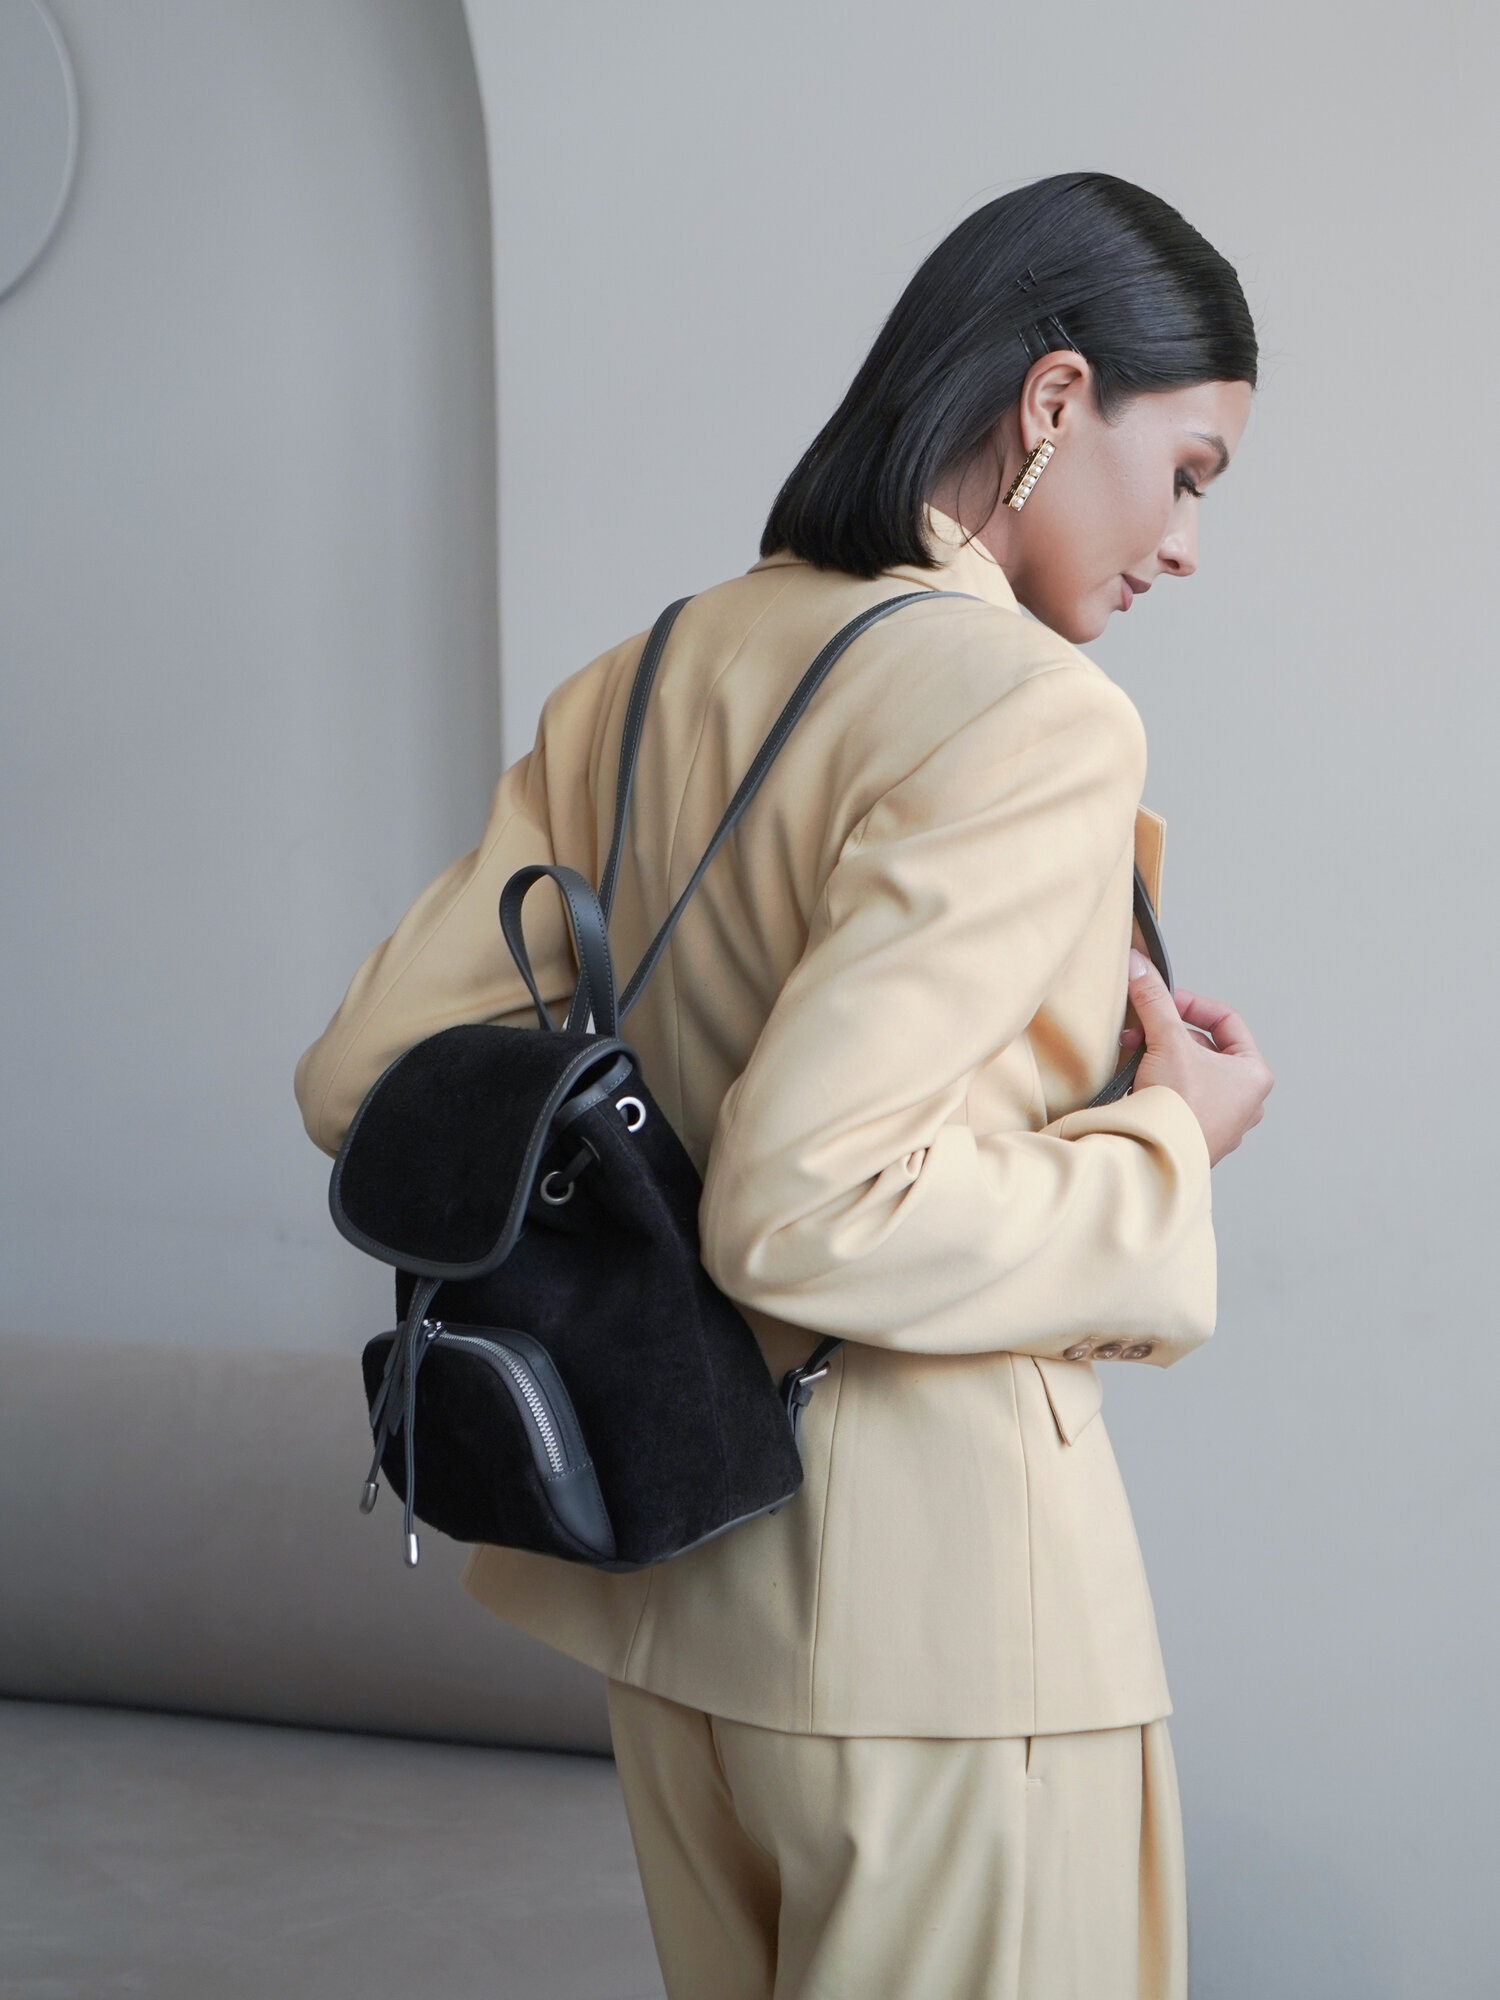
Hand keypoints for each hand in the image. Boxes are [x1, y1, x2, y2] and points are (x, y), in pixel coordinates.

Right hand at [1122, 950, 1273, 1165]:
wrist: (1159, 1161)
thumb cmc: (1180, 1110)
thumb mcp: (1167, 1042)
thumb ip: (1154, 1001)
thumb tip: (1140, 966)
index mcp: (1254, 1075)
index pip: (1226, 1021)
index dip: (1191, 1005)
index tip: (1163, 1002)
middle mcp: (1246, 1101)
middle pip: (1205, 1048)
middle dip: (1168, 1034)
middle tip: (1140, 1032)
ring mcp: (1223, 1123)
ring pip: (1192, 1075)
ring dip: (1162, 1059)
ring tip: (1135, 1057)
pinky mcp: (1197, 1138)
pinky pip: (1180, 1100)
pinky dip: (1160, 1086)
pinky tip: (1138, 1085)